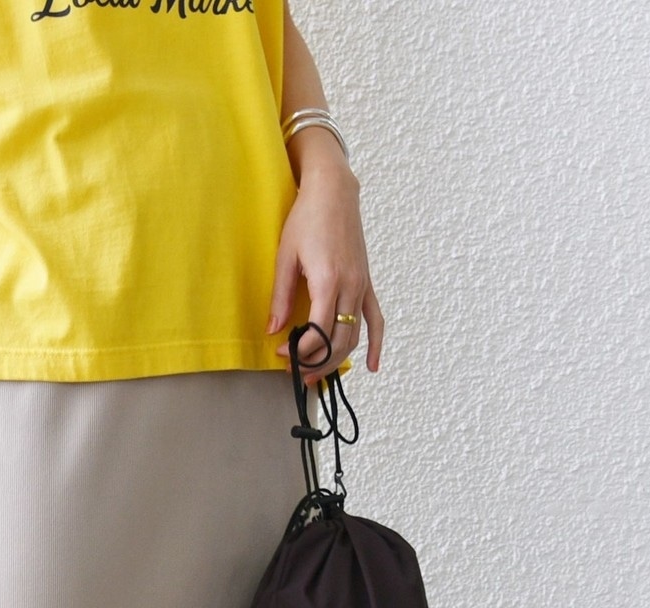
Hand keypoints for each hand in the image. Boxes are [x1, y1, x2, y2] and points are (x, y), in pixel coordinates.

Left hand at [266, 156, 383, 387]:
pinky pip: (375, 319)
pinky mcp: (366, 283)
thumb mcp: (285, 256)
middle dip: (318, 362)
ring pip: (355, 335)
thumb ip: (281, 296)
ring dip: (337, 359)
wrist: (334, 192)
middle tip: (296, 373)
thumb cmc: (306, 219)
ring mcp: (361, 285)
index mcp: (328, 280)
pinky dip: (375, 344)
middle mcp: (350, 286)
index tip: (281, 353)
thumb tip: (274, 330)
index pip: (318, 332)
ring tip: (317, 374)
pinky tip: (371, 366)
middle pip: (338, 340)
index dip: (300, 350)